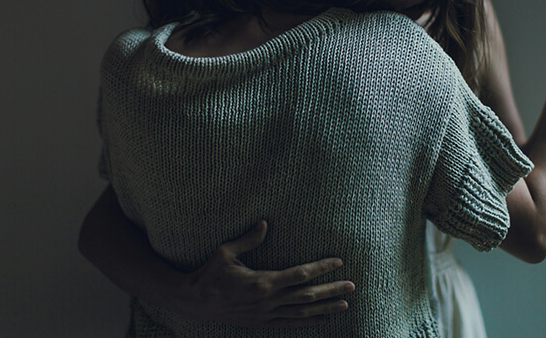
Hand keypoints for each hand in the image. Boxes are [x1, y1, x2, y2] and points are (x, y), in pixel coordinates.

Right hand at [169, 221, 353, 327]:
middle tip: (351, 285)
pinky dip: (308, 321)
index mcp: (262, 282)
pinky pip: (290, 323)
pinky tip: (322, 318)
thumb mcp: (225, 251)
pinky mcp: (261, 324)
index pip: (300, 274)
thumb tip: (265, 222)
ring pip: (302, 312)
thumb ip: (248, 239)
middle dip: (331, 290)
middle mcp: (268, 301)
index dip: (321, 268)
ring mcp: (265, 314)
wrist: (194, 302)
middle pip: (307, 295)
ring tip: (344, 304)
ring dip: (325, 308)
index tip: (338, 261)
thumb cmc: (209, 273)